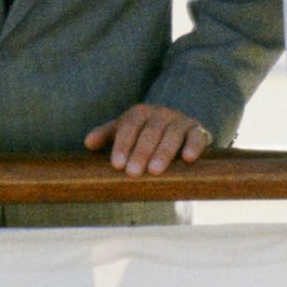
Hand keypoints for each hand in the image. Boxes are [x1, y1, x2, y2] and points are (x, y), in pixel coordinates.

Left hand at [85, 104, 213, 175]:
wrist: (178, 129)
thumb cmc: (144, 134)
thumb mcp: (124, 131)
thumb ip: (106, 135)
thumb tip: (88, 143)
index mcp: (140, 113)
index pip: (129, 125)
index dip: (122, 144)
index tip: (116, 165)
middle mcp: (160, 114)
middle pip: (150, 131)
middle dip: (141, 152)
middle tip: (133, 173)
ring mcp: (180, 121)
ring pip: (172, 134)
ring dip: (163, 151)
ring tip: (155, 170)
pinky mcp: (198, 130)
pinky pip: (197, 136)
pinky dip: (193, 146)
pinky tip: (187, 159)